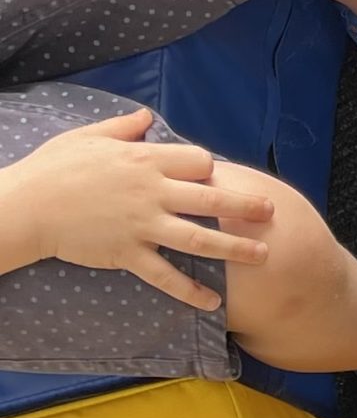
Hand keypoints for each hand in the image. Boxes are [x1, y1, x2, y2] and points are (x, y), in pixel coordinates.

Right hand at [0, 112, 271, 307]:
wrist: (25, 206)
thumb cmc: (53, 168)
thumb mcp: (86, 137)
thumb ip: (122, 127)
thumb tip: (147, 116)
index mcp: (144, 160)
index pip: (198, 161)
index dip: (211, 169)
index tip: (216, 179)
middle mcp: (150, 192)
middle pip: (211, 200)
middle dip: (246, 207)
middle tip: (272, 213)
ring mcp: (141, 225)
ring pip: (199, 239)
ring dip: (235, 248)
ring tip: (263, 254)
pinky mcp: (127, 253)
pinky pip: (165, 275)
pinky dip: (190, 290)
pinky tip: (213, 301)